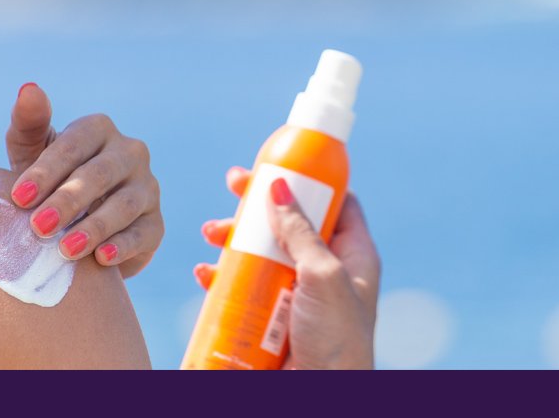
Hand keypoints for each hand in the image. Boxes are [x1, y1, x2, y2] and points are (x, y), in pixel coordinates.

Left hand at [5, 82, 162, 277]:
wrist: (73, 225)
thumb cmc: (47, 181)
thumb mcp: (32, 152)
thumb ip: (29, 122)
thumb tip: (29, 88)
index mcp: (99, 129)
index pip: (76, 144)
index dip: (48, 170)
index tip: (19, 197)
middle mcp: (130, 153)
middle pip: (101, 173)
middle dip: (68, 200)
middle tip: (38, 227)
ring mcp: (147, 188)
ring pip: (125, 204)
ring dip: (94, 227)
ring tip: (64, 249)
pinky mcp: (155, 223)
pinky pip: (144, 232)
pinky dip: (123, 245)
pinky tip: (101, 259)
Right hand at [196, 167, 380, 369]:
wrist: (322, 399)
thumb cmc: (338, 340)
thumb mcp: (323, 275)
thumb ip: (301, 232)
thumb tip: (280, 184)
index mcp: (352, 254)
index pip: (334, 203)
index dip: (306, 181)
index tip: (277, 164)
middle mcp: (326, 269)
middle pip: (290, 222)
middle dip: (259, 205)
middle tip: (233, 185)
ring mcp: (298, 294)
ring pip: (263, 252)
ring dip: (235, 238)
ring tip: (211, 233)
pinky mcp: (273, 318)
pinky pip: (244, 288)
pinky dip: (223, 276)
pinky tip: (206, 272)